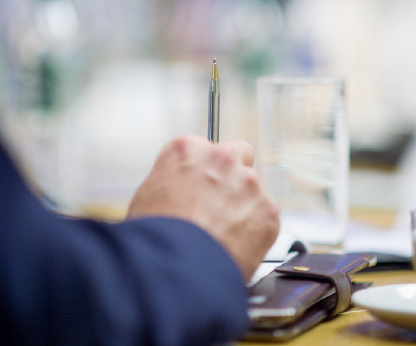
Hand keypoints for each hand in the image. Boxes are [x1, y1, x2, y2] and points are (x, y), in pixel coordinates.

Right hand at [127, 134, 279, 280]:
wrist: (174, 267)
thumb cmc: (155, 236)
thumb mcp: (148, 195)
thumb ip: (173, 180)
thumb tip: (179, 191)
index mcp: (188, 149)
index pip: (204, 148)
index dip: (202, 172)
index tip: (199, 187)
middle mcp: (221, 158)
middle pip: (238, 154)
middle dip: (233, 174)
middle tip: (220, 204)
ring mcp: (248, 182)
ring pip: (254, 189)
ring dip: (244, 206)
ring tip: (223, 235)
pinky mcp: (267, 210)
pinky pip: (265, 217)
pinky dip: (256, 232)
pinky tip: (235, 247)